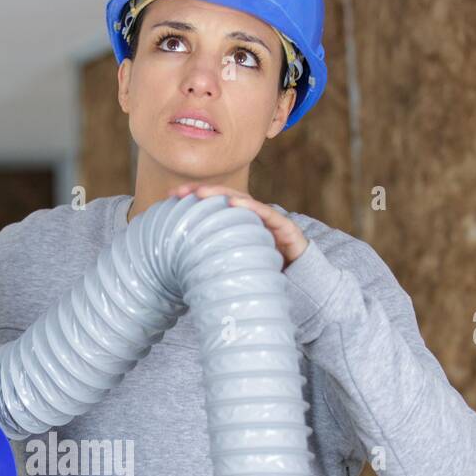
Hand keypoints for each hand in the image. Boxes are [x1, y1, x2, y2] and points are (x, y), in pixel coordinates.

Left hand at [169, 182, 307, 266]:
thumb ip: (216, 260)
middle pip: (226, 197)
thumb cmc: (267, 273)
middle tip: (179, 191)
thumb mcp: (236, 266)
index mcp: (241, 224)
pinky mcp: (285, 228)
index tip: (171, 196)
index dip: (195, 198)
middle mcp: (254, 217)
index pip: (216, 205)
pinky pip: (267, 214)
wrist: (304, 284)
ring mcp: (270, 220)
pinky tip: (234, 202)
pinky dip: (251, 207)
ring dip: (221, 194)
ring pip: (243, 201)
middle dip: (202, 191)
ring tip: (201, 192)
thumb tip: (179, 268)